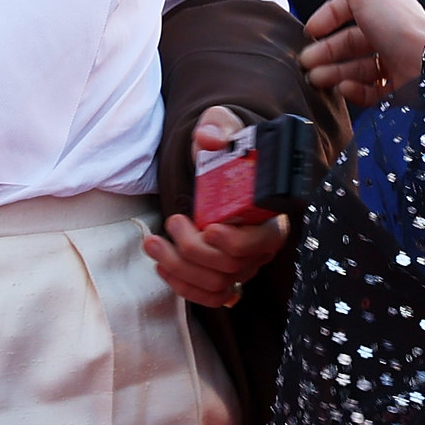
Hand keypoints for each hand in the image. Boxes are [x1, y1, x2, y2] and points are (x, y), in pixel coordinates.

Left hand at [143, 107, 290, 307]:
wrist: (217, 164)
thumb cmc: (225, 147)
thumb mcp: (222, 128)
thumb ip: (217, 129)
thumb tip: (210, 140)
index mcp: (271, 213)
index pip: (264, 241)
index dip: (236, 241)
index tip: (209, 227)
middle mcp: (261, 246)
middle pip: (234, 266)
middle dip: (195, 250)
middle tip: (172, 222)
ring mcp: (243, 265)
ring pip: (217, 284)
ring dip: (180, 268)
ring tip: (153, 244)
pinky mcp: (223, 275)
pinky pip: (210, 296)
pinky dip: (184, 286)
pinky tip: (163, 266)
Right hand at [299, 0, 424, 107]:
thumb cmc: (403, 30)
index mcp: (386, 5)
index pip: (348, 10)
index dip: (326, 18)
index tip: (309, 30)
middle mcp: (391, 31)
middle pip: (350, 41)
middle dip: (325, 51)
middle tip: (306, 61)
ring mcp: (395, 60)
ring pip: (357, 67)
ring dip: (334, 72)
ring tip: (316, 79)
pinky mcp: (399, 86)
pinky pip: (371, 90)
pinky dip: (354, 90)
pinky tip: (343, 87)